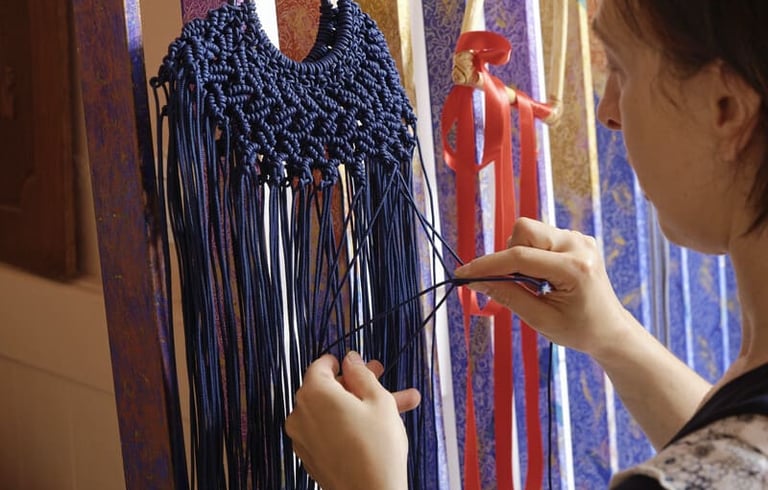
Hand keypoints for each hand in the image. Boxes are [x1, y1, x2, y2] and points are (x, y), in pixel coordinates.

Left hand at [285, 352, 417, 489]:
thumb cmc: (376, 448)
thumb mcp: (378, 400)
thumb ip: (362, 374)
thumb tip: (350, 359)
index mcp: (314, 394)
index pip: (321, 366)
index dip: (343, 363)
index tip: (360, 365)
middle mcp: (301, 414)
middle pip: (329, 389)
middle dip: (359, 384)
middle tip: (382, 380)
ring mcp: (303, 438)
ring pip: (334, 411)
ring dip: (362, 405)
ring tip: (398, 404)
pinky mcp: (311, 456)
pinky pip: (330, 431)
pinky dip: (349, 425)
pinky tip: (378, 427)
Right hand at [455, 218, 632, 358]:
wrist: (610, 330)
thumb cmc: (579, 330)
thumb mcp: (540, 319)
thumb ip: (508, 295)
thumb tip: (476, 281)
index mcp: (574, 268)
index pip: (519, 257)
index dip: (487, 265)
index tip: (464, 274)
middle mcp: (578, 245)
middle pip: (524, 230)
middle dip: (508, 254)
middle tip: (509, 282)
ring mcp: (579, 239)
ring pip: (530, 231)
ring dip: (520, 256)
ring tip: (532, 284)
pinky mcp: (576, 239)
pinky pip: (540, 237)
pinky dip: (531, 255)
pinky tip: (541, 278)